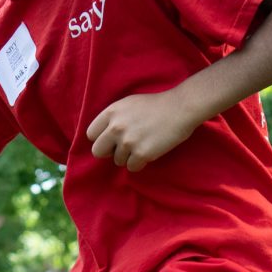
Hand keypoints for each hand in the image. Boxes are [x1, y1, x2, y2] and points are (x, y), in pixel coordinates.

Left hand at [85, 91, 204, 171]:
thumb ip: (114, 117)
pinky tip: (149, 151)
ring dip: (129, 157)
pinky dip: (140, 163)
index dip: (101, 139)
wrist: (180, 108)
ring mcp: (128, 142)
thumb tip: (103, 136)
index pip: (91, 134)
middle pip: (98, 152)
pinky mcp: (142, 154)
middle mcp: (116, 127)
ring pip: (118, 161)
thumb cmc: (156, 105)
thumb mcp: (128, 104)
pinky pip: (132, 167)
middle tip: (123, 148)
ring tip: (143, 144)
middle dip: (109, 152)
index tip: (112, 140)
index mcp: (111, 112)